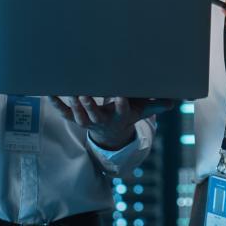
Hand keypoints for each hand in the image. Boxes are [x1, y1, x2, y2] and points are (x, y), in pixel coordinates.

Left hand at [49, 96, 176, 150]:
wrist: (111, 133)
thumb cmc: (128, 114)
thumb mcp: (142, 111)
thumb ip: (156, 104)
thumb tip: (176, 101)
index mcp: (120, 116)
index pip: (121, 109)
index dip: (120, 102)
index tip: (119, 94)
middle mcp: (102, 120)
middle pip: (95, 114)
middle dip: (89, 103)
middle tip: (84, 93)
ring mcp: (87, 122)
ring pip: (79, 115)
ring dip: (73, 105)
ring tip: (69, 92)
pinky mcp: (76, 120)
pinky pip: (64, 113)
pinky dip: (56, 103)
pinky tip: (49, 92)